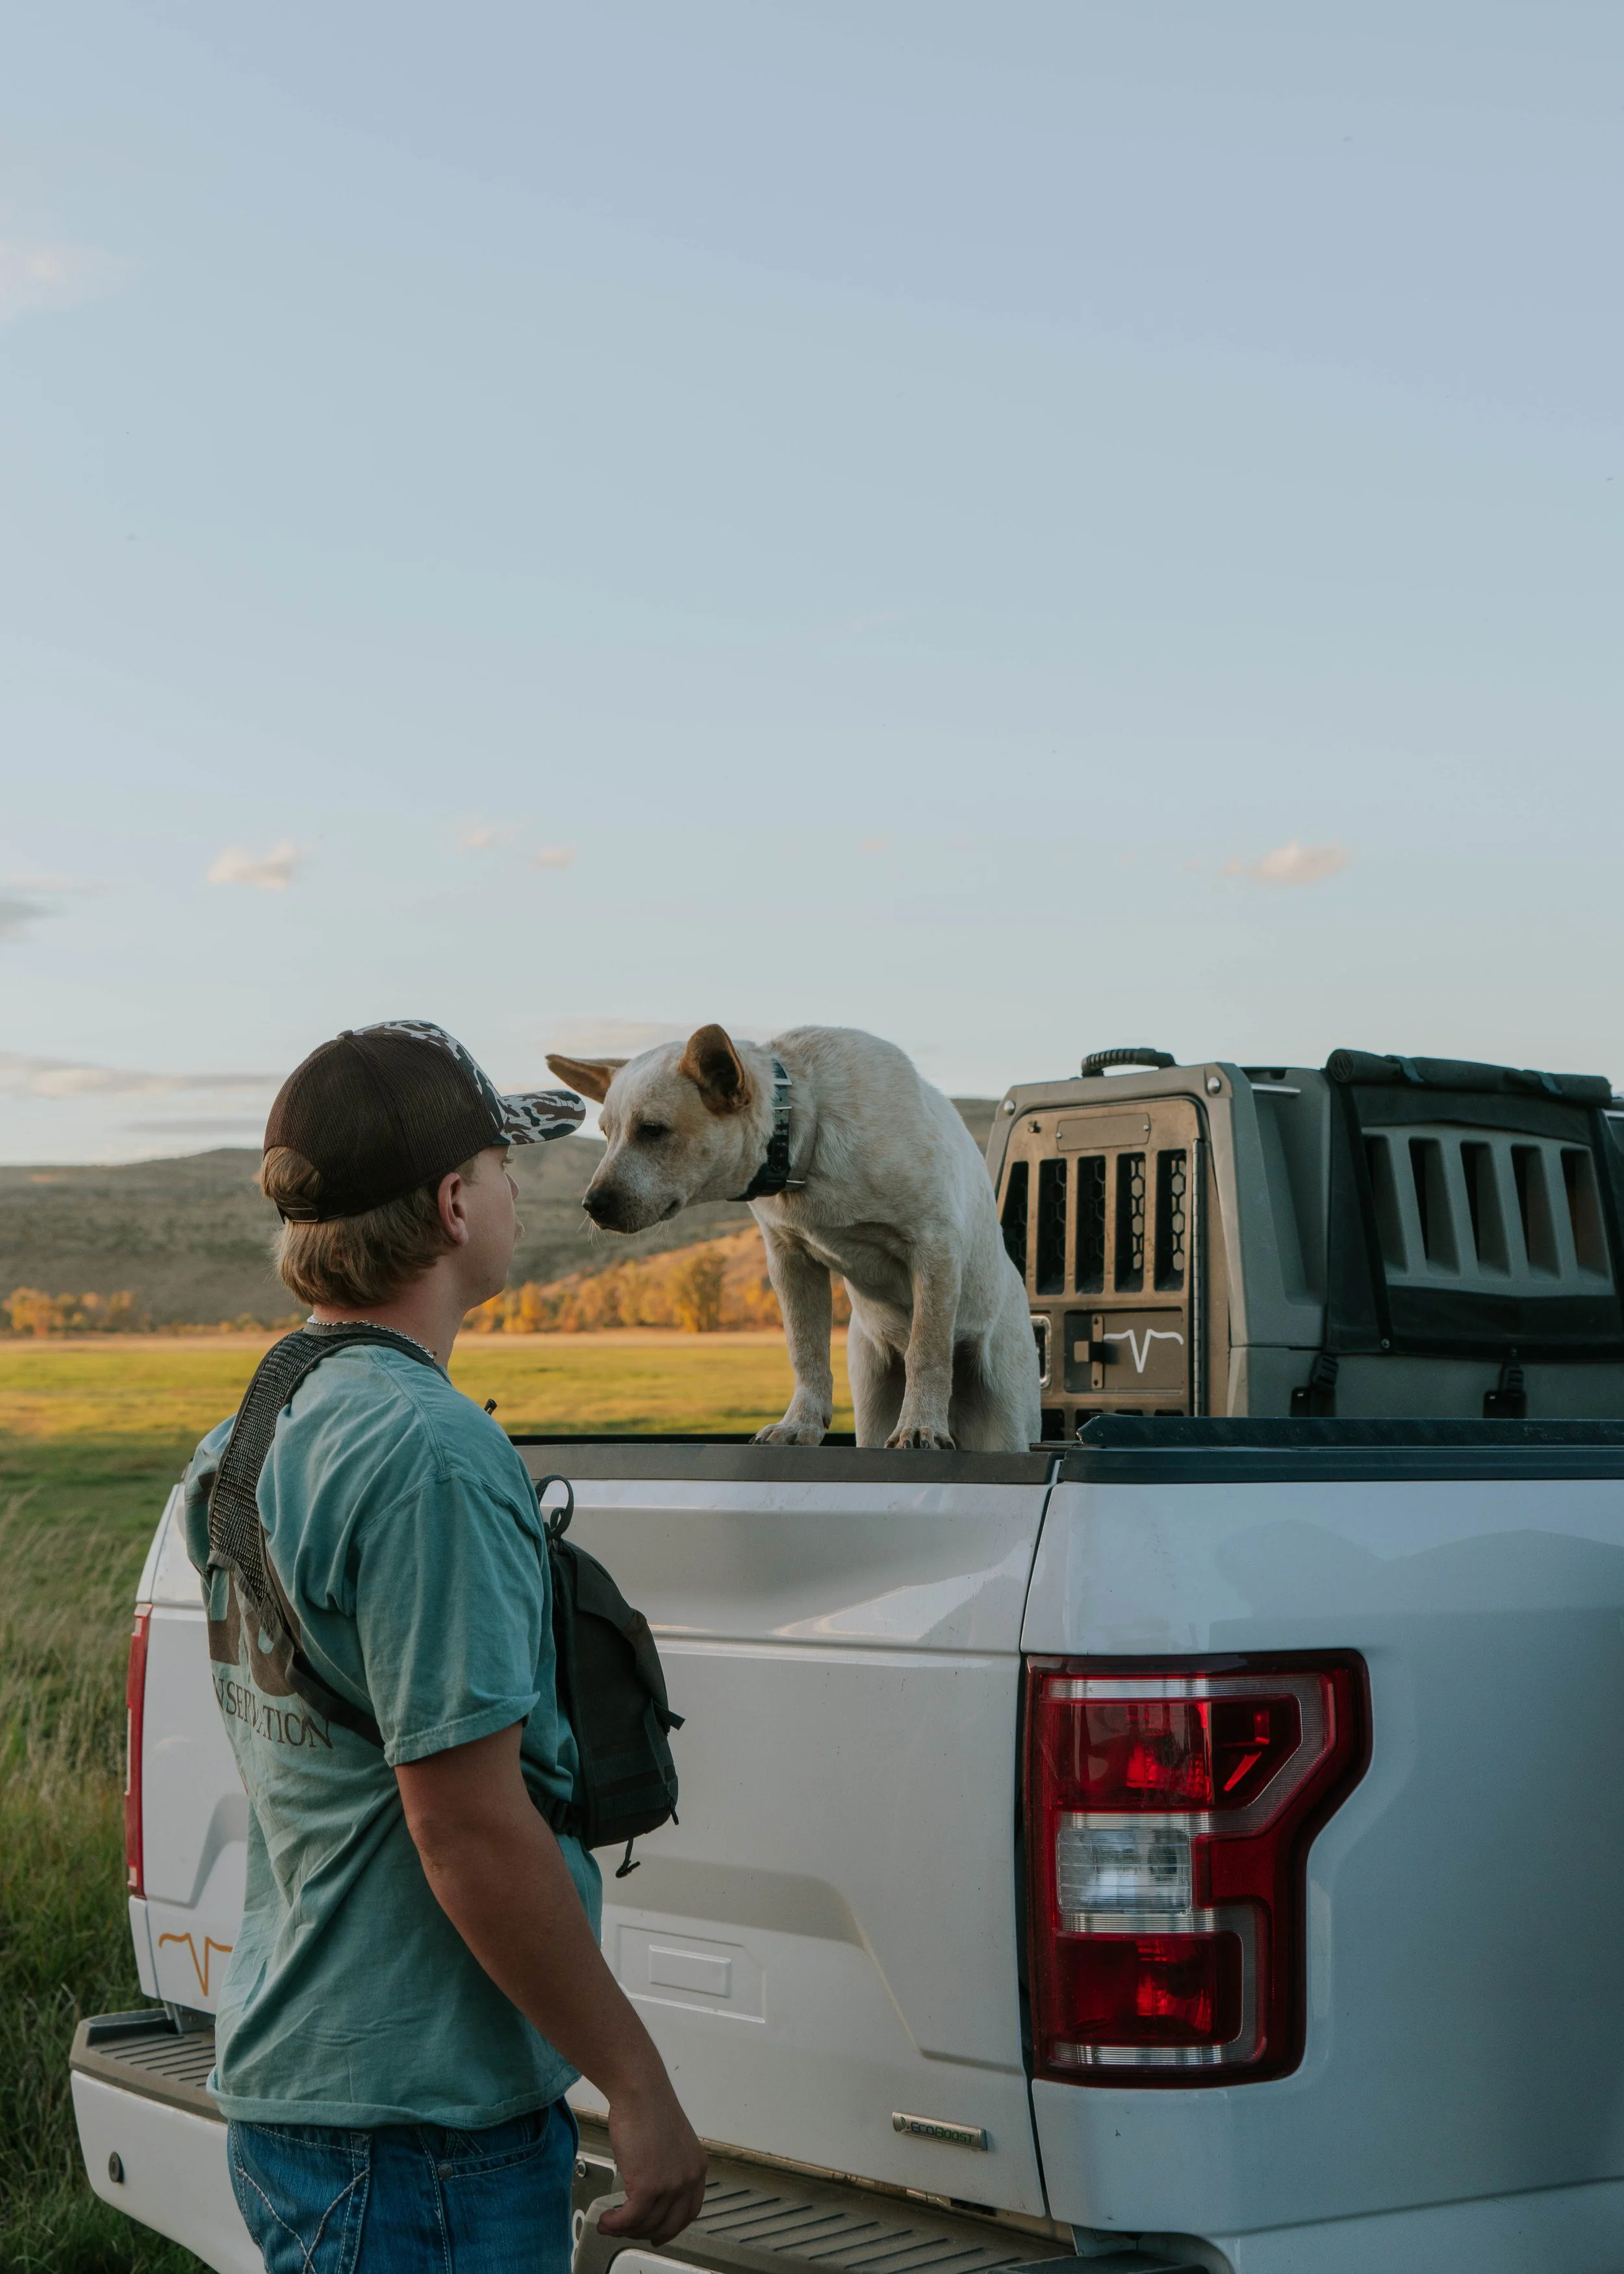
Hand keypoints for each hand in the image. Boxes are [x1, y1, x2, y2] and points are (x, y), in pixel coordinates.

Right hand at [601, 2077, 707, 2246]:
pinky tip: (606, 2220)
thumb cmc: (649, 2107)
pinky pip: (630, 2219)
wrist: (639, 2091)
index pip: (690, 2211)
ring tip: (609, 2224)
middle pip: (668, 2224)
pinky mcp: (648, 2187)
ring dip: (624, 2230)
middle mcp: (688, 2178)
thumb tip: (651, 2189)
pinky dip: (615, 2225)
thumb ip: (669, 2167)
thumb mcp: (670, 2142)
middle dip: (645, 2233)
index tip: (659, 2234)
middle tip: (627, 2231)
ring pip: (646, 2224)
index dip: (672, 2227)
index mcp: (697, 2167)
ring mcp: (670, 2185)